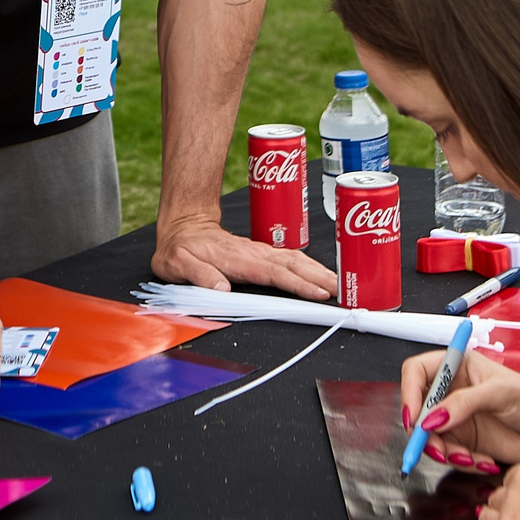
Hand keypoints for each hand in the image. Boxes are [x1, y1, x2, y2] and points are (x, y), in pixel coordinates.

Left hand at [152, 213, 336, 299]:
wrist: (183, 226)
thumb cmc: (179, 248)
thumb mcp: (176, 264)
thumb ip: (198, 275)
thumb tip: (221, 288)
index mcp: (236, 259)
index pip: (273, 273)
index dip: (298, 284)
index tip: (318, 293)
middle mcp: (253, 254)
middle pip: (293, 266)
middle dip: (319, 278)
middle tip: (343, 291)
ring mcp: (259, 252)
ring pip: (295, 260)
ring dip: (318, 271)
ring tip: (340, 284)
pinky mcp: (261, 254)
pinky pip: (290, 260)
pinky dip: (310, 267)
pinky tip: (322, 275)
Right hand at [400, 349, 519, 466]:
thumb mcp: (500, 394)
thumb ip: (464, 403)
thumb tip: (432, 418)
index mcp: (458, 366)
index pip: (416, 372)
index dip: (409, 393)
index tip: (415, 418)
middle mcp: (452, 391)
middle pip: (417, 409)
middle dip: (424, 433)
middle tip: (438, 449)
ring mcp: (457, 417)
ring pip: (430, 437)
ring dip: (445, 452)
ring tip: (470, 458)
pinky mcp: (465, 441)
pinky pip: (449, 454)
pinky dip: (462, 462)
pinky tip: (484, 462)